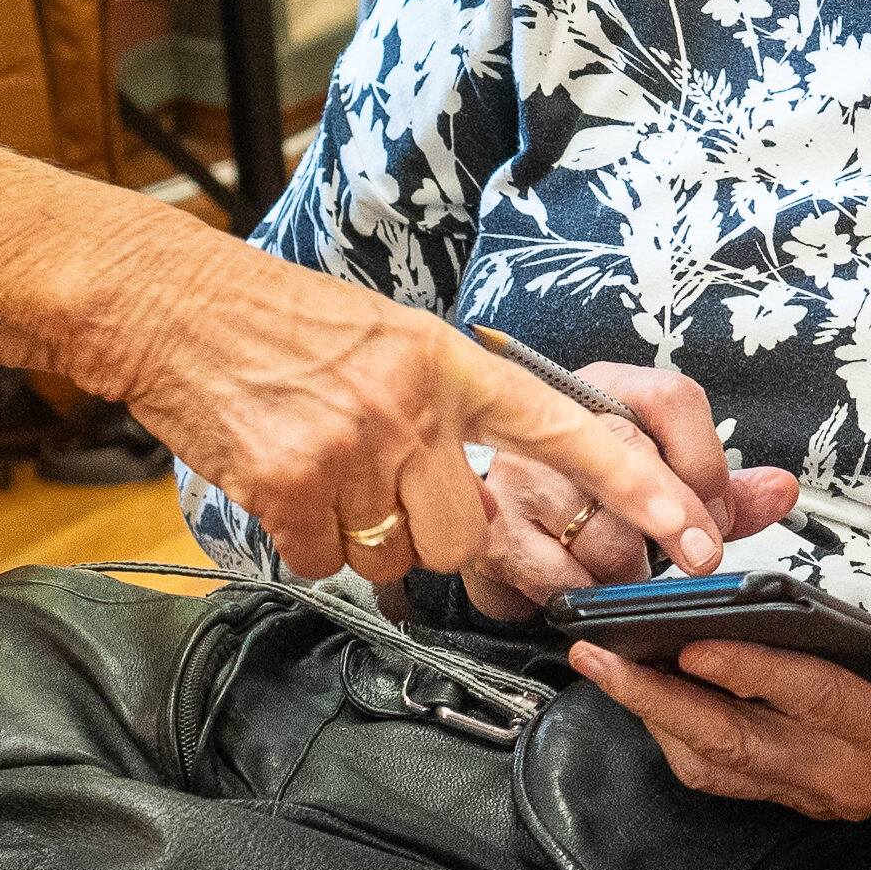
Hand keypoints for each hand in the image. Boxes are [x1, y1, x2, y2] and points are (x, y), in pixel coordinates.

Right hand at [0, 124, 721, 585]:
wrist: (163, 304)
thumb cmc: (278, 324)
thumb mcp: (389, 341)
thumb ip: (449, 410)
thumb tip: (492, 495)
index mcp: (453, 361)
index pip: (575, 432)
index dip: (648, 492)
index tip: (707, 540)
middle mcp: (414, 405)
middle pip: (473, 537)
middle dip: (437, 537)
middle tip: (384, 491)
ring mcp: (353, 450)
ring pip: (400, 558)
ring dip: (366, 538)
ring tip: (324, 473)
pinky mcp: (292, 490)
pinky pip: (328, 565)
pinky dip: (305, 544)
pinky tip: (280, 487)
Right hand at [453, 362, 799, 618]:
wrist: (503, 522)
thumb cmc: (591, 494)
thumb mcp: (663, 481)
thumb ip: (725, 490)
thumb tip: (781, 491)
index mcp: (608, 389)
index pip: (672, 399)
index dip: (706, 461)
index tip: (719, 510)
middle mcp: (557, 421)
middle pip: (632, 457)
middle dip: (680, 519)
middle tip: (703, 557)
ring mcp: (519, 476)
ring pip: (601, 532)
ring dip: (630, 568)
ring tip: (630, 567)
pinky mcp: (496, 533)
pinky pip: (563, 578)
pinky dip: (590, 593)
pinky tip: (592, 583)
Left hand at [573, 574, 870, 859]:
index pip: (808, 698)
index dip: (747, 670)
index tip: (690, 641)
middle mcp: (850, 776)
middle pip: (735, 741)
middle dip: (658, 700)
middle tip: (598, 656)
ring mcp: (825, 793)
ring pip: (721, 765)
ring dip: (656, 722)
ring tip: (605, 670)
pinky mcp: (811, 795)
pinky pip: (732, 777)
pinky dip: (683, 742)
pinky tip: (653, 704)